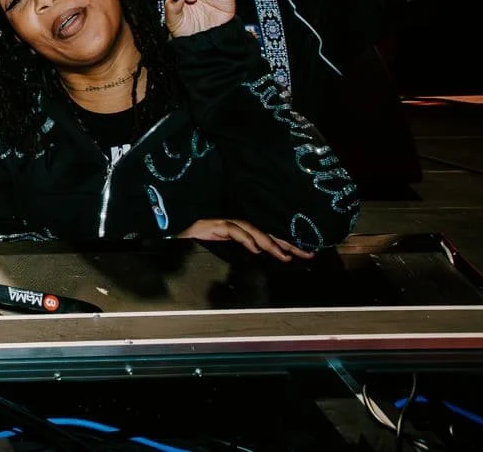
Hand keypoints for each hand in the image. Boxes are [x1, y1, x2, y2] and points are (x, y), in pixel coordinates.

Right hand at [177, 217, 312, 260]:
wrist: (174, 230)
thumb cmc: (197, 243)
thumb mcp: (223, 252)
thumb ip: (238, 253)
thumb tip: (258, 257)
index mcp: (242, 234)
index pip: (269, 239)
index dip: (288, 245)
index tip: (306, 255)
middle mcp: (237, 226)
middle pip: (267, 232)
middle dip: (288, 243)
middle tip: (308, 254)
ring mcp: (226, 224)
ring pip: (253, 230)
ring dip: (269, 242)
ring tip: (283, 255)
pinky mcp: (215, 225)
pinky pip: (233, 230)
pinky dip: (245, 238)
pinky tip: (255, 248)